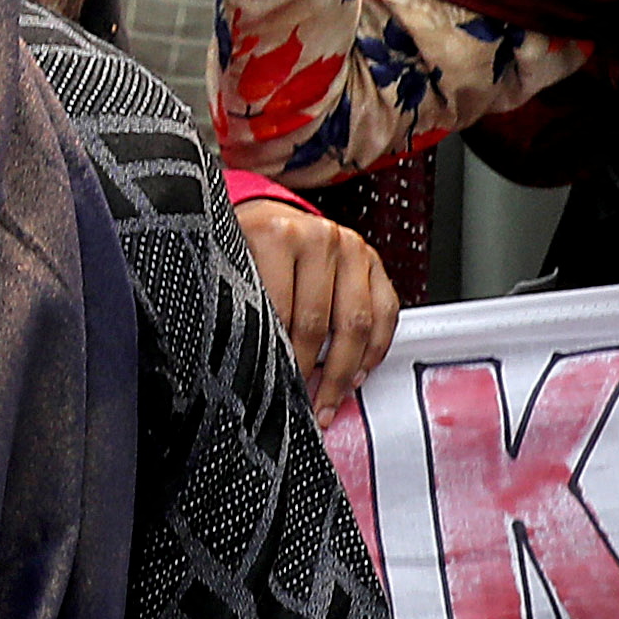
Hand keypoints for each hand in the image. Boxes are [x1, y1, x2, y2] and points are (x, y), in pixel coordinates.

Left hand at [238, 192, 401, 412]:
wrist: (270, 214)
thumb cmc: (250, 244)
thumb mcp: (233, 266)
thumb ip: (241, 306)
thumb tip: (246, 361)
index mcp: (278, 236)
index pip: (282, 312)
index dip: (279, 358)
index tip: (274, 388)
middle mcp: (320, 238)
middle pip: (321, 323)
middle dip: (312, 372)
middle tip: (304, 403)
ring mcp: (352, 247)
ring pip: (358, 323)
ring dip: (345, 371)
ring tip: (331, 399)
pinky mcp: (374, 261)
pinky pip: (386, 313)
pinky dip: (375, 349)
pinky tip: (358, 373)